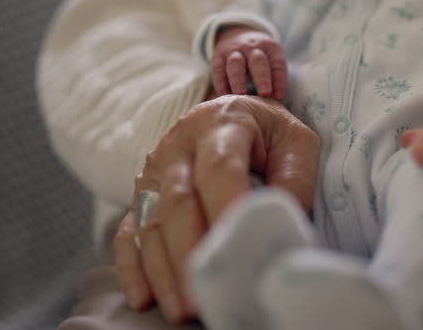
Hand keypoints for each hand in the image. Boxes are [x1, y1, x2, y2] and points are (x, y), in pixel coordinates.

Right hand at [114, 95, 319, 322]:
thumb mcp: (294, 139)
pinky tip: (144, 298)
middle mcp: (179, 146)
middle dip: (191, 251)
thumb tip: (284, 222)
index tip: (240, 245)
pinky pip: (127, 232)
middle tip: (207, 294)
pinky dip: (133, 267)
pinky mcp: (140, 196)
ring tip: (184, 309)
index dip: (228, 207)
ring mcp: (154, 172)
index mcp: (221, 124)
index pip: (221, 167)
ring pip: (151, 223)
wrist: (232, 113)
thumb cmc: (268, 132)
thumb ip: (295, 176)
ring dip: (165, 270)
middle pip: (178, 202)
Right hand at [212, 26, 287, 99]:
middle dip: (262, 79)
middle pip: (258, 61)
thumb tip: (276, 100)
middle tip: (265, 95)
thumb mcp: (272, 59)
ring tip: (241, 96)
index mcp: (270, 47)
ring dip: (238, 81)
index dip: (279, 81)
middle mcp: (252, 47)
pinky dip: (221, 84)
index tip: (278, 97)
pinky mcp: (219, 56)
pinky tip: (225, 96)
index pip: (277, 64)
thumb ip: (275, 77)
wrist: (239, 33)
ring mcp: (234, 50)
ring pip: (236, 64)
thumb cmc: (261, 56)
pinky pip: (219, 70)